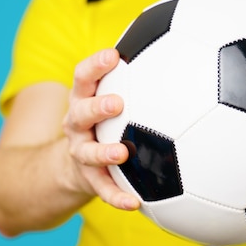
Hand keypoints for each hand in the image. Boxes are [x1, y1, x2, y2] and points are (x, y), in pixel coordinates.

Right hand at [62, 48, 140, 210]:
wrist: (75, 164)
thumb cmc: (105, 122)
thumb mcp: (109, 95)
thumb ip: (134, 74)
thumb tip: (169, 41)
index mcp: (83, 99)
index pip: (82, 77)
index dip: (94, 66)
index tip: (113, 55)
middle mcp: (76, 124)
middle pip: (79, 112)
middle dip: (96, 106)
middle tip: (117, 103)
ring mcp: (80, 152)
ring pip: (87, 152)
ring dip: (102, 152)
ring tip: (121, 153)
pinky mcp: (89, 179)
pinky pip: (102, 190)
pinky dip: (116, 196)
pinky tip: (134, 204)